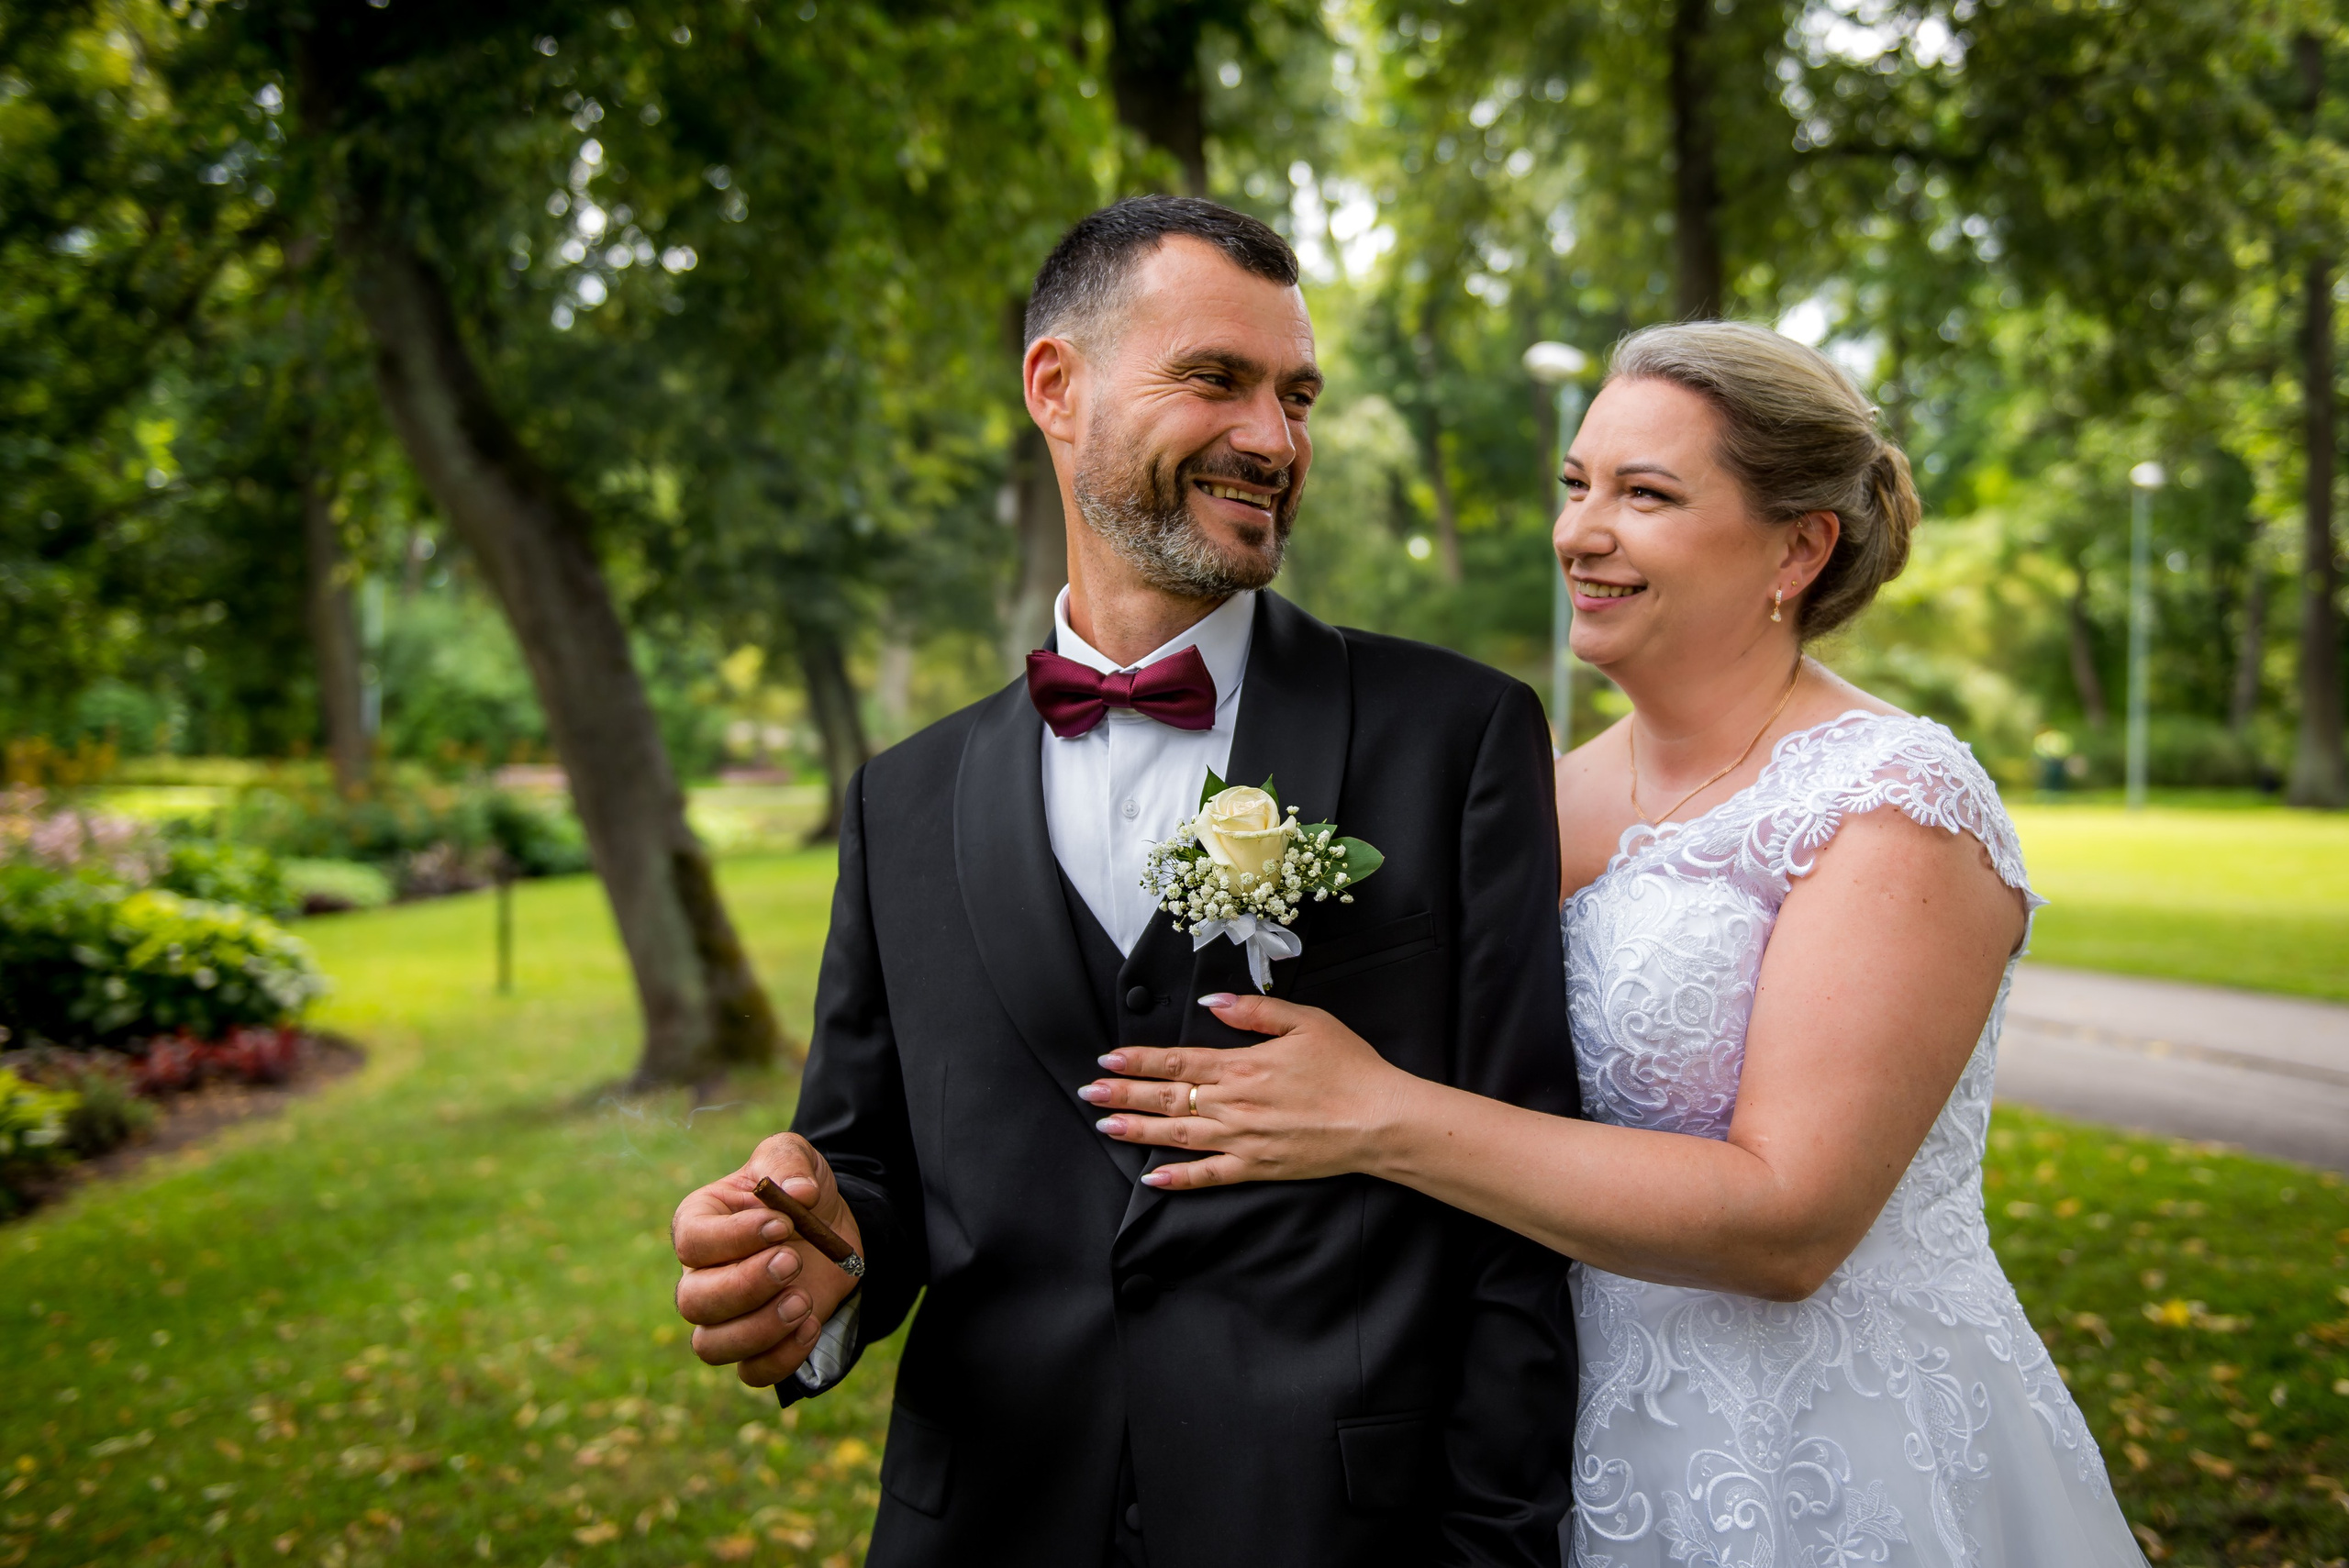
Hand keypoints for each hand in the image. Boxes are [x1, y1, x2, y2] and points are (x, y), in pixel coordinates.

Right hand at [671, 1132, 865, 1387]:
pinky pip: (750, 1372)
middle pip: (694, 1301)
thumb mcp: (795, 1157)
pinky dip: (780, 1358)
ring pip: (711, 1345)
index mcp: (700, 1222)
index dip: (733, 1238)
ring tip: (803, 1301)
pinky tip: (812, 1325)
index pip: (692, 1241)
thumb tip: (798, 1192)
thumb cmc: (799, 1190)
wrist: (832, 1227)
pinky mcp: (757, 1346)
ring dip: (759, 1329)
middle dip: (746, 1286)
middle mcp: (701, 1275)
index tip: (782, 1225)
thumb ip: (788, 1163)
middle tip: (793, 1262)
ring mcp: (725, 1317)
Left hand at [1079, 993, 1415, 1189]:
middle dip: (1124, 1095)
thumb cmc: (1349, 1067)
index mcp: (1242, 1065)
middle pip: (1167, 1098)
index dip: (1139, 1061)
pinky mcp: (1258, 1167)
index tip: (1108, 1060)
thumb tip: (1211, 1001)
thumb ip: (1254, 1010)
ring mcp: (1243, 1139)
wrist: (1380, 1119)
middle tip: (1089, 1094)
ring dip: (1138, 1131)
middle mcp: (1234, 1103)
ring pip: (1177, 1136)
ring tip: (1106, 1126)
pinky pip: (1209, 1176)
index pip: (1177, 1061)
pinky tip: (1151, 1179)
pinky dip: (1178, 1179)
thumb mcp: (1306, 1021)